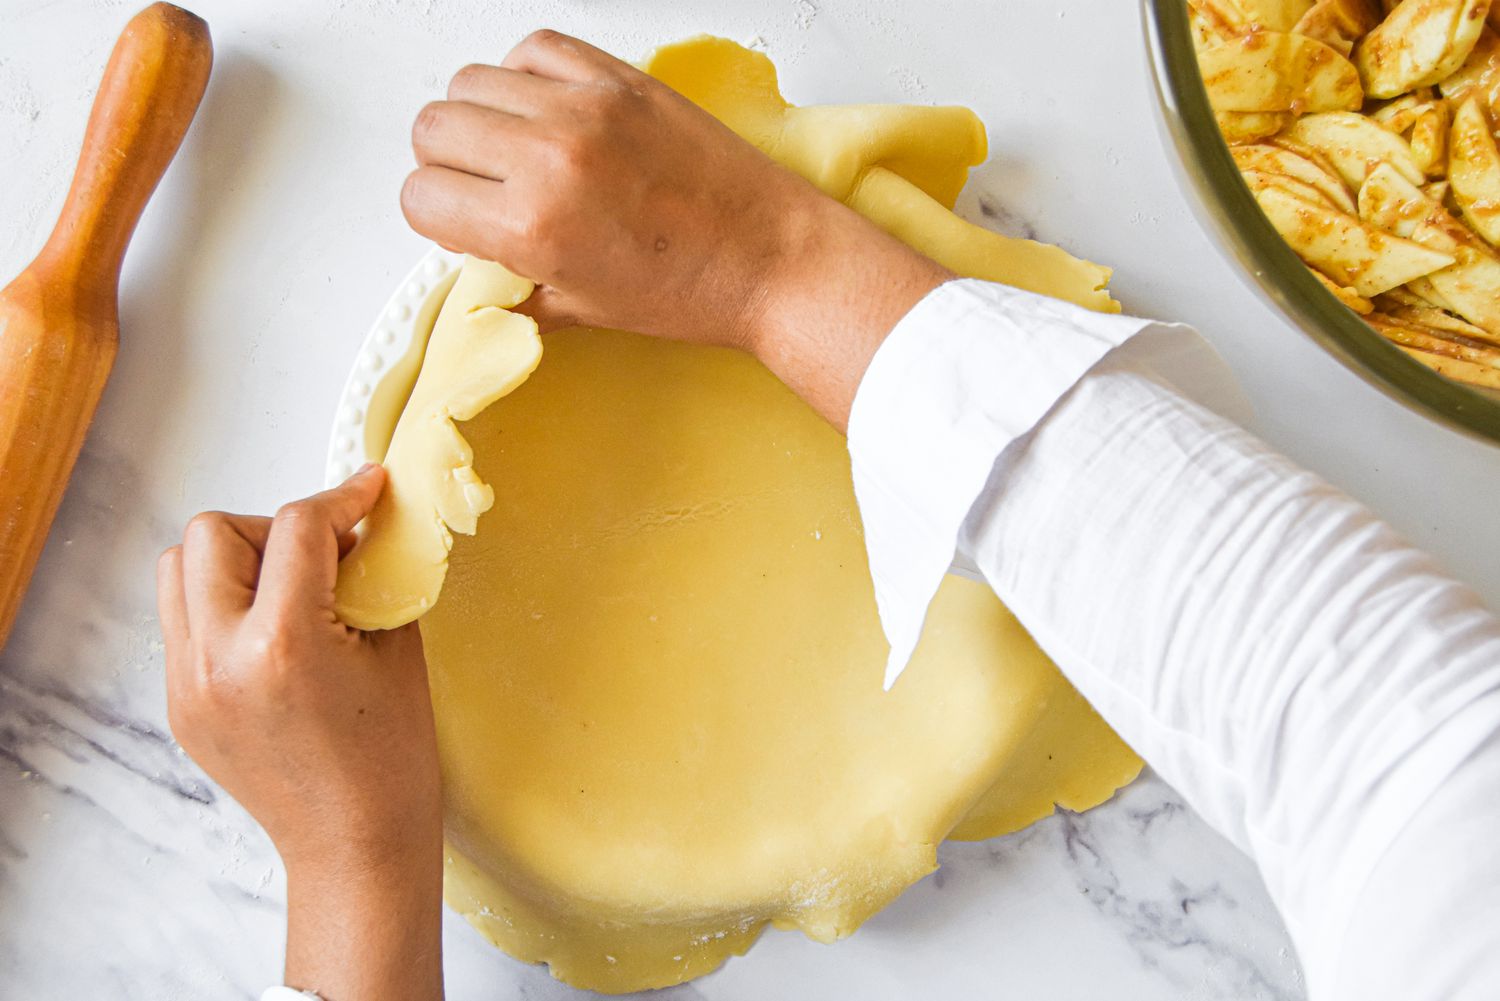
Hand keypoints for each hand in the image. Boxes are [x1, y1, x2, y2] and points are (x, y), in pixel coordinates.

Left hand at [158, 464, 442, 1000]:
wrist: (354, 843)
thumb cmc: (389, 761)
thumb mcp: (396, 650)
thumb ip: (370, 577)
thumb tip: (362, 526)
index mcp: (281, 645)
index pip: (296, 526)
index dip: (341, 497)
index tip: (367, 492)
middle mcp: (218, 661)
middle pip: (213, 533)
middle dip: (273, 528)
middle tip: (323, 553)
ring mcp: (188, 686)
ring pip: (179, 570)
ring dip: (234, 561)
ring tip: (289, 590)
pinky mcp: (180, 705)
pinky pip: (185, 621)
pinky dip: (226, 606)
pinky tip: (275, 633)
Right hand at [402, 29, 949, 429]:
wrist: (771, 260)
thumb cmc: (692, 290)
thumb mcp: (583, 311)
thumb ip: (514, 283)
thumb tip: (477, 262)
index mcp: (533, 229)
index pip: (421, 197)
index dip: (436, 214)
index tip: (461, 222)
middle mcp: (549, 160)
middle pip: (433, 129)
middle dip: (447, 163)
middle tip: (484, 187)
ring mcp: (585, 109)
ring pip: (471, 81)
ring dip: (480, 116)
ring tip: (518, 149)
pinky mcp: (620, 78)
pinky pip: (534, 48)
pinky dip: (527, 74)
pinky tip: (550, 111)